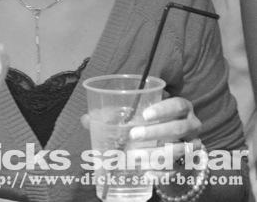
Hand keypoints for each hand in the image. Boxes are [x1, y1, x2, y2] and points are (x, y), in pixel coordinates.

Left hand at [81, 97, 201, 167]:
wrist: (173, 144)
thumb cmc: (151, 123)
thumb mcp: (137, 115)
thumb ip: (114, 115)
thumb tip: (85, 119)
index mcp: (181, 107)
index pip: (178, 104)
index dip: (164, 109)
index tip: (145, 114)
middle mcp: (192, 124)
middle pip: (179, 128)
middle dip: (156, 132)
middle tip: (133, 135)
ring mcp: (193, 145)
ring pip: (179, 150)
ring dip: (157, 154)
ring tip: (135, 156)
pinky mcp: (190, 165)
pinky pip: (179, 170)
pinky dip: (163, 172)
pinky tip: (148, 173)